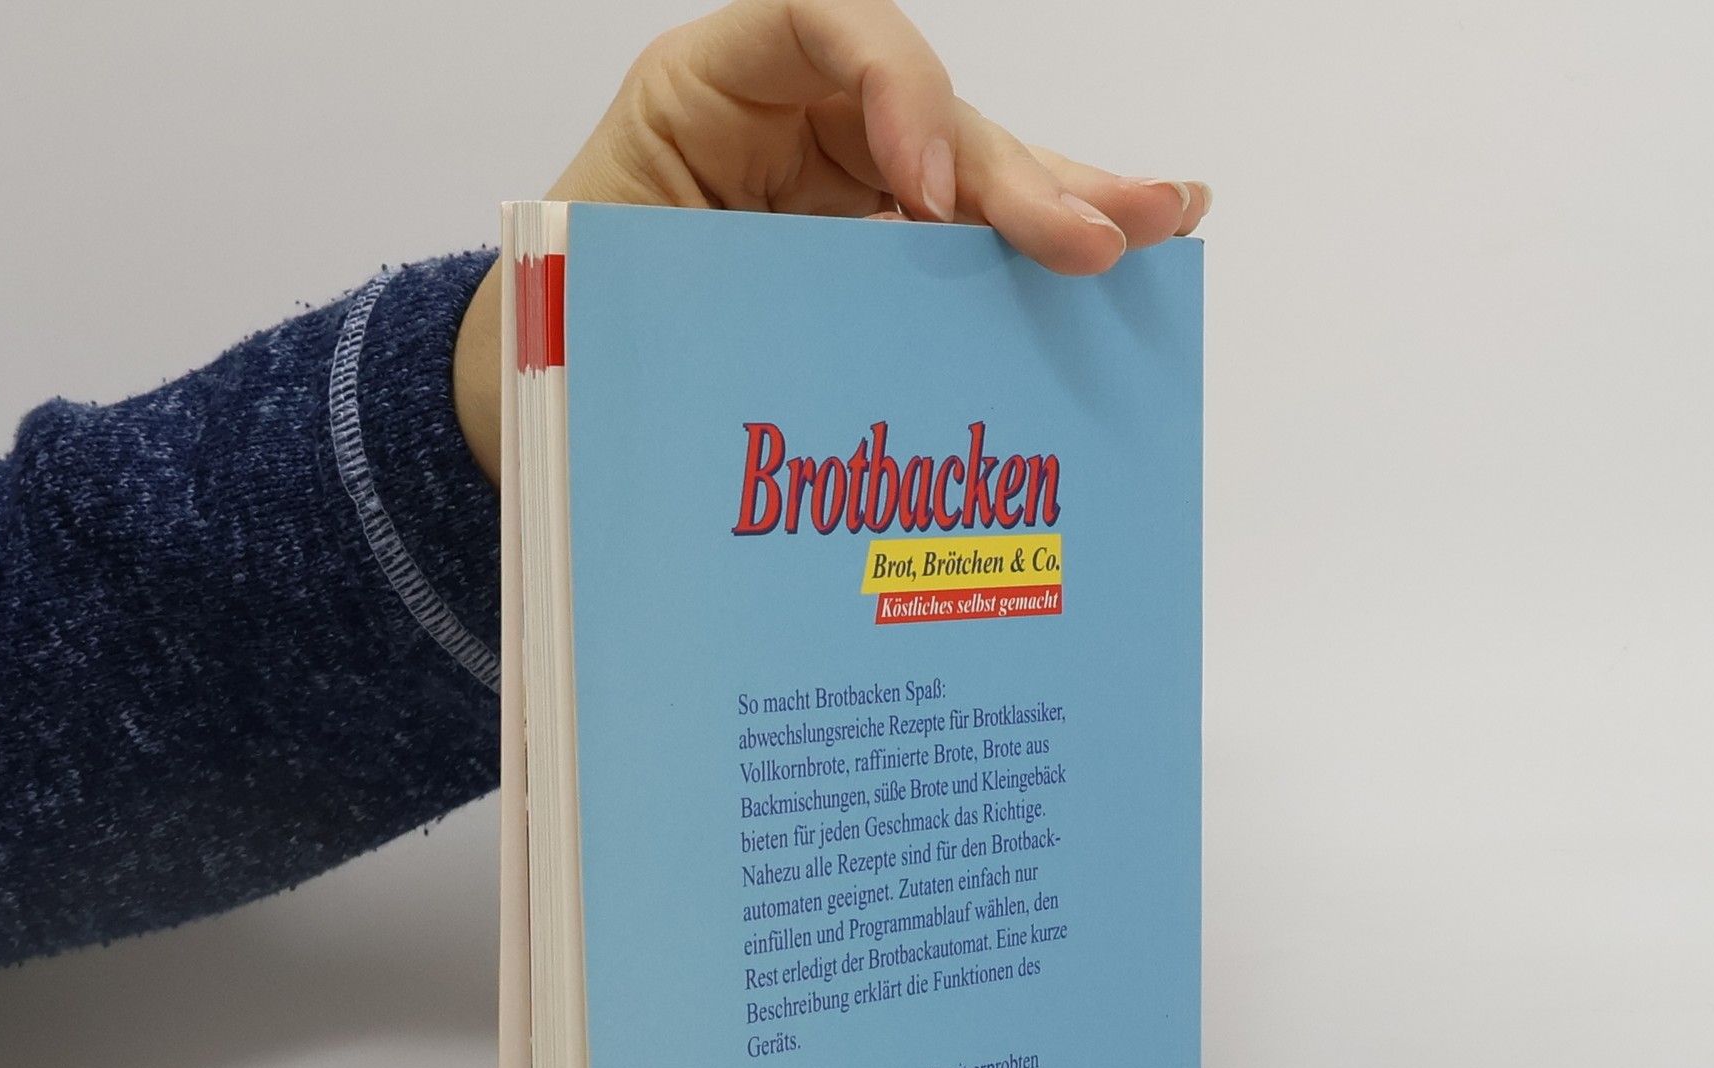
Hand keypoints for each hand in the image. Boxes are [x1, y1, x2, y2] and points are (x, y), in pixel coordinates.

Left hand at [454, 0, 1209, 481]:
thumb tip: (793, 365)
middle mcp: (792, 127)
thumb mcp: (598, 290)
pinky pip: (967, 249)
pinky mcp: (876, 258)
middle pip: (927, 112)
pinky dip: (1042, 251)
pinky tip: (1142, 235)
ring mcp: (845, 190)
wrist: (549, 385)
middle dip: (1015, 178)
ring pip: (969, 180)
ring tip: (1163, 223)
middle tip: (1094, 241)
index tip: (923, 195)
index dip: (891, 85)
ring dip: (1066, 207)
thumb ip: (693, 287)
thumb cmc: (559, 324)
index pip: (816, 22)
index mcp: (707, 97)